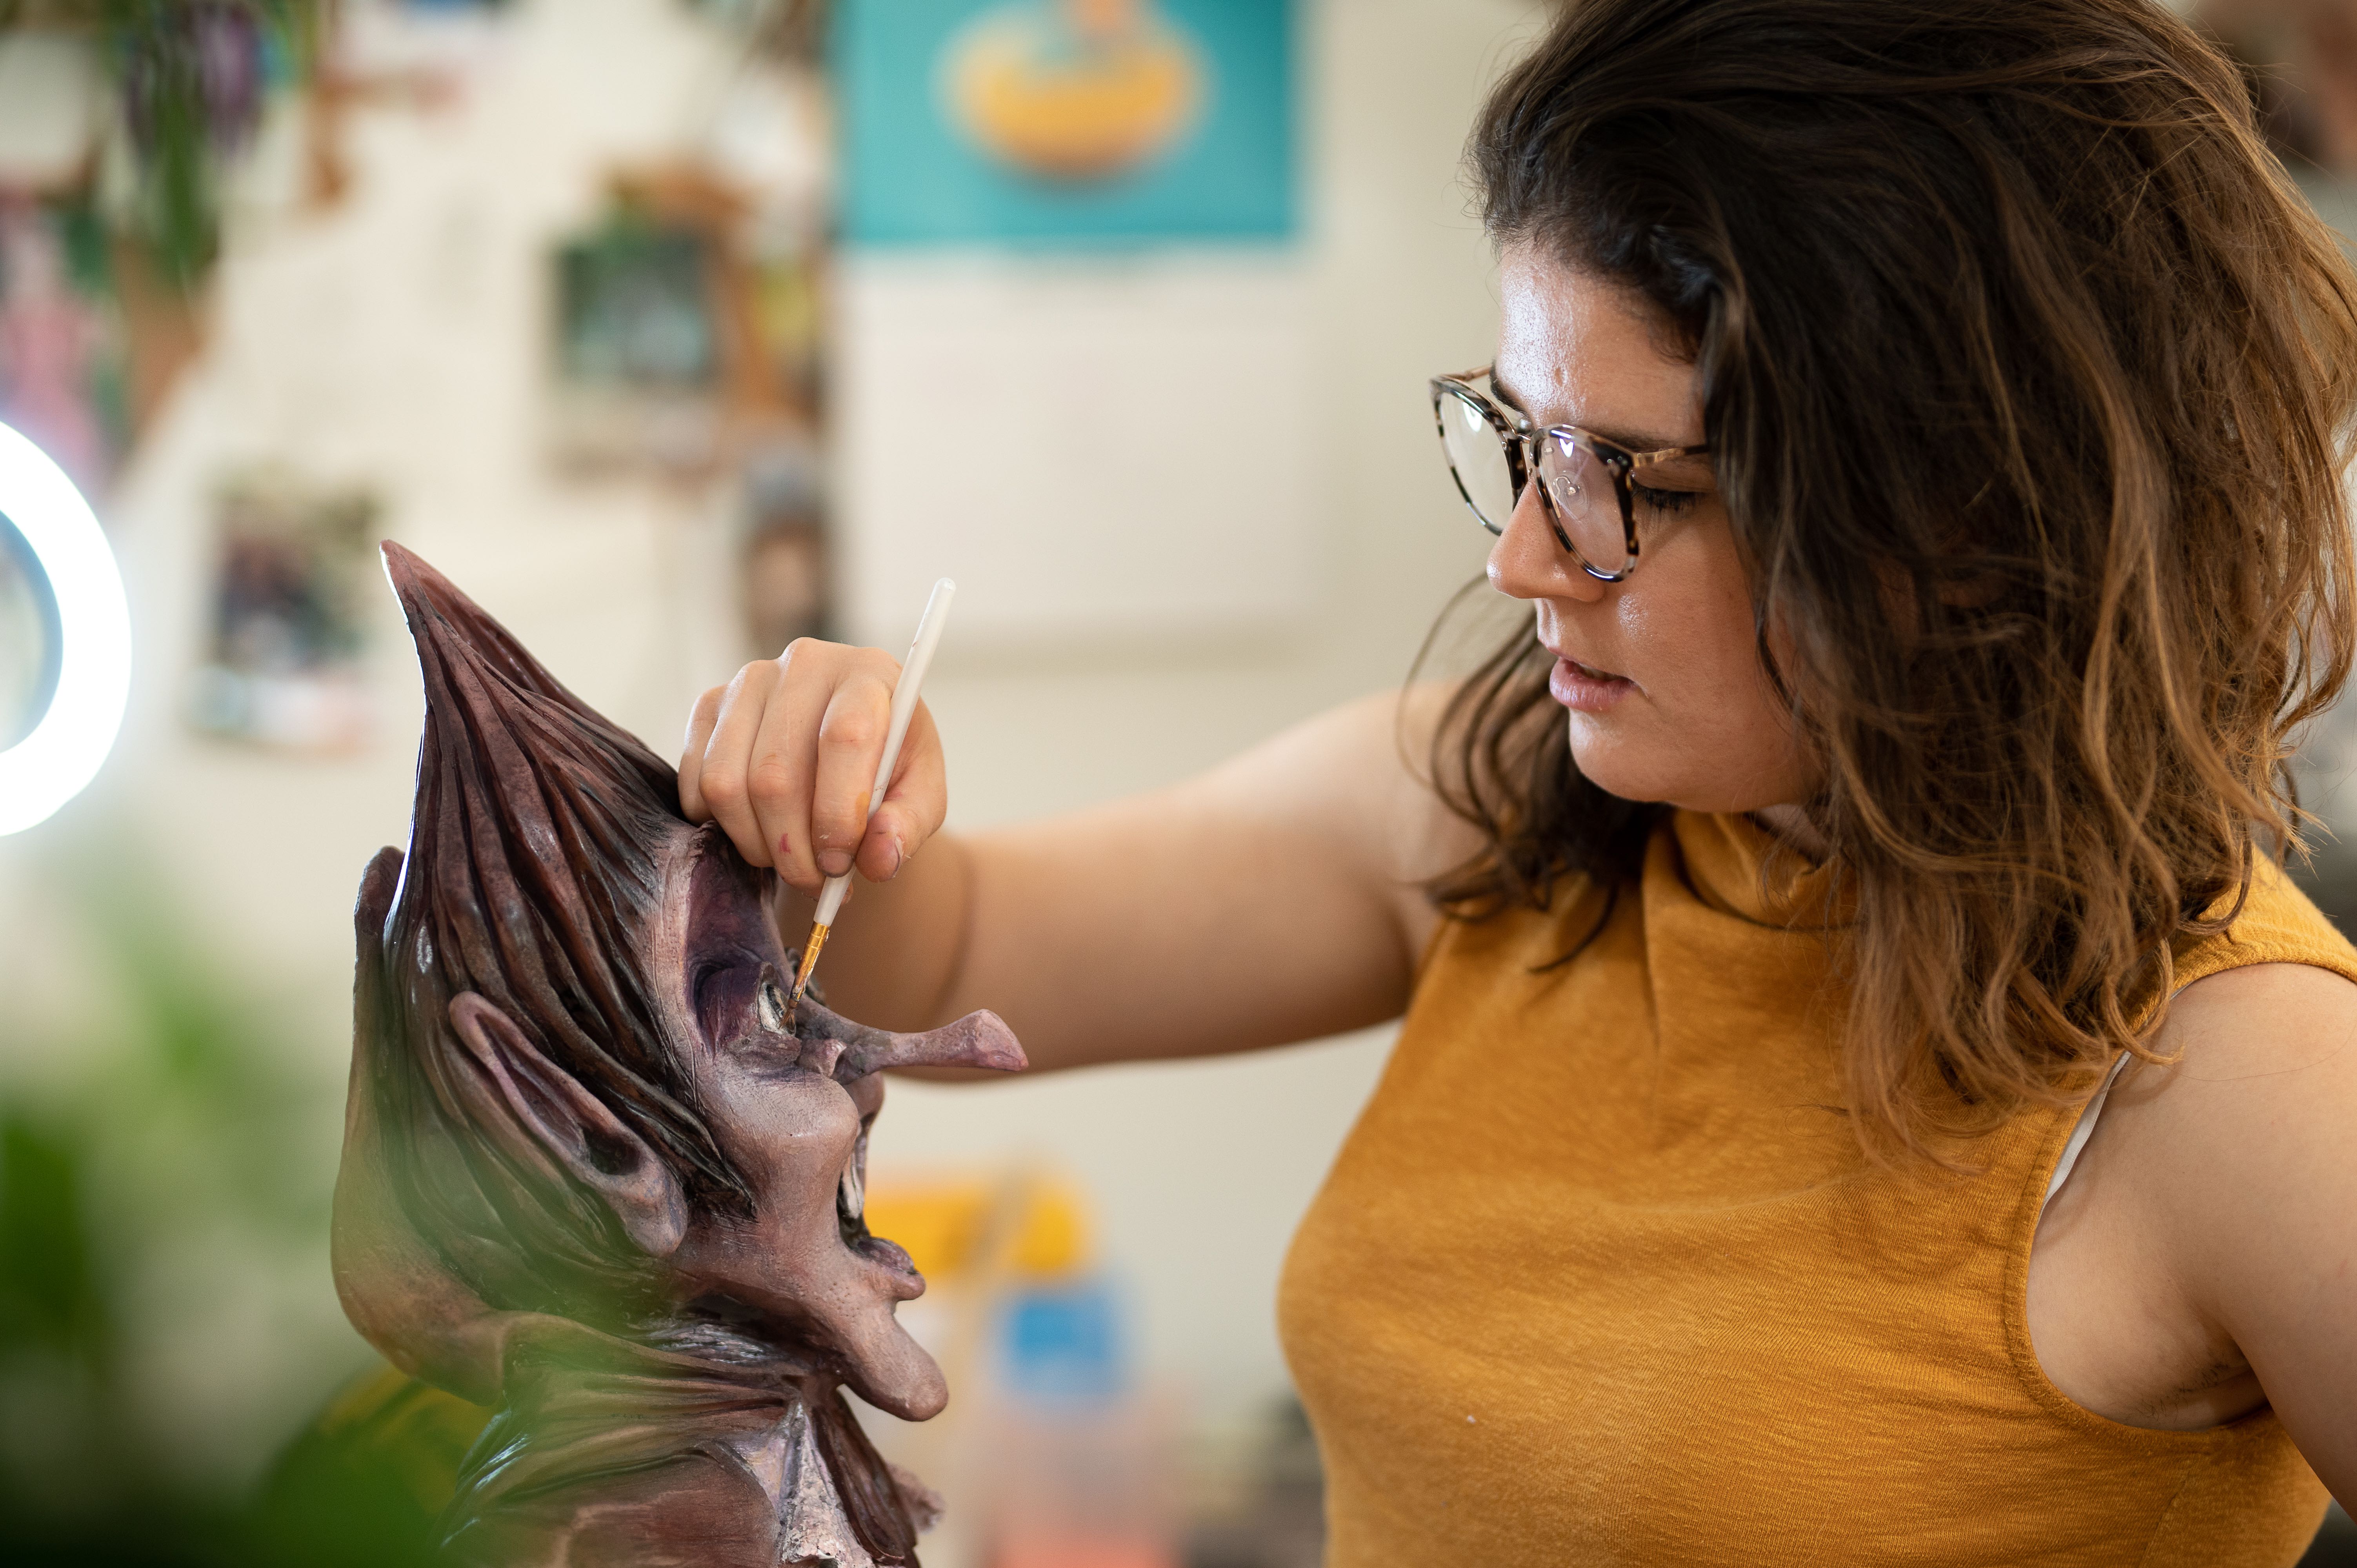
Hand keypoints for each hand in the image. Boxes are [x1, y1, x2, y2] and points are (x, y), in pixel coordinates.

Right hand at [679, 640, 947, 895]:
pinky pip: (696, 781)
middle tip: (814, 878)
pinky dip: (719, 825)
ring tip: (789, 857)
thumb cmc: (889, 769)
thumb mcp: (920, 797)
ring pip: (727, 783)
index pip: (844, 738)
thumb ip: (907, 827)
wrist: (848, 744)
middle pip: (776, 774)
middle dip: (793, 847)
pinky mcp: (709, 705)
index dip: (837, 813)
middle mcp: (804, 664)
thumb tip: (879, 859)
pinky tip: (757, 829)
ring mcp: (748, 681)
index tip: (840, 863)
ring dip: (755, 842)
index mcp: (869, 674)